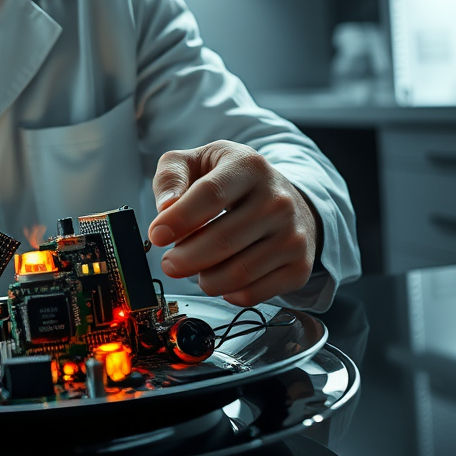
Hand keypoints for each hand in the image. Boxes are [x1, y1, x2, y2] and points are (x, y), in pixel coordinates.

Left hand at [148, 140, 320, 305]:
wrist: (283, 198)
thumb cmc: (229, 181)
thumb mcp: (197, 161)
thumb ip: (172, 176)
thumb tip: (165, 208)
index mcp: (249, 166)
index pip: (211, 194)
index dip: (179, 219)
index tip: (156, 235)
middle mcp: (278, 200)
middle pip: (223, 240)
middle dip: (185, 258)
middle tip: (169, 263)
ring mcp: (293, 235)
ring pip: (237, 273)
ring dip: (203, 278)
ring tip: (192, 268)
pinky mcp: (300, 266)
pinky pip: (252, 293)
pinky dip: (226, 292)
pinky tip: (219, 277)